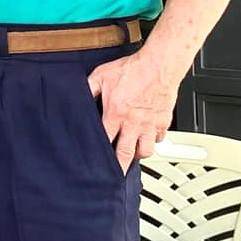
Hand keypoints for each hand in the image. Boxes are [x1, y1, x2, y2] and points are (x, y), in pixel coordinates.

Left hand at [87, 50, 177, 172]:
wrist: (160, 64)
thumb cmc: (132, 69)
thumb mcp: (101, 76)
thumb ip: (88, 89)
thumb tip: (77, 98)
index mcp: (116, 113)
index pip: (105, 140)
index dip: (99, 152)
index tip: (95, 161)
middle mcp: (134, 122)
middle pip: (126, 153)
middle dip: (119, 167)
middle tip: (114, 175)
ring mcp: (150, 123)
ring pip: (145, 151)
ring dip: (137, 154)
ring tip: (131, 154)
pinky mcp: (163, 121)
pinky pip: (159, 139)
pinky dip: (152, 141)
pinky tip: (146, 138)